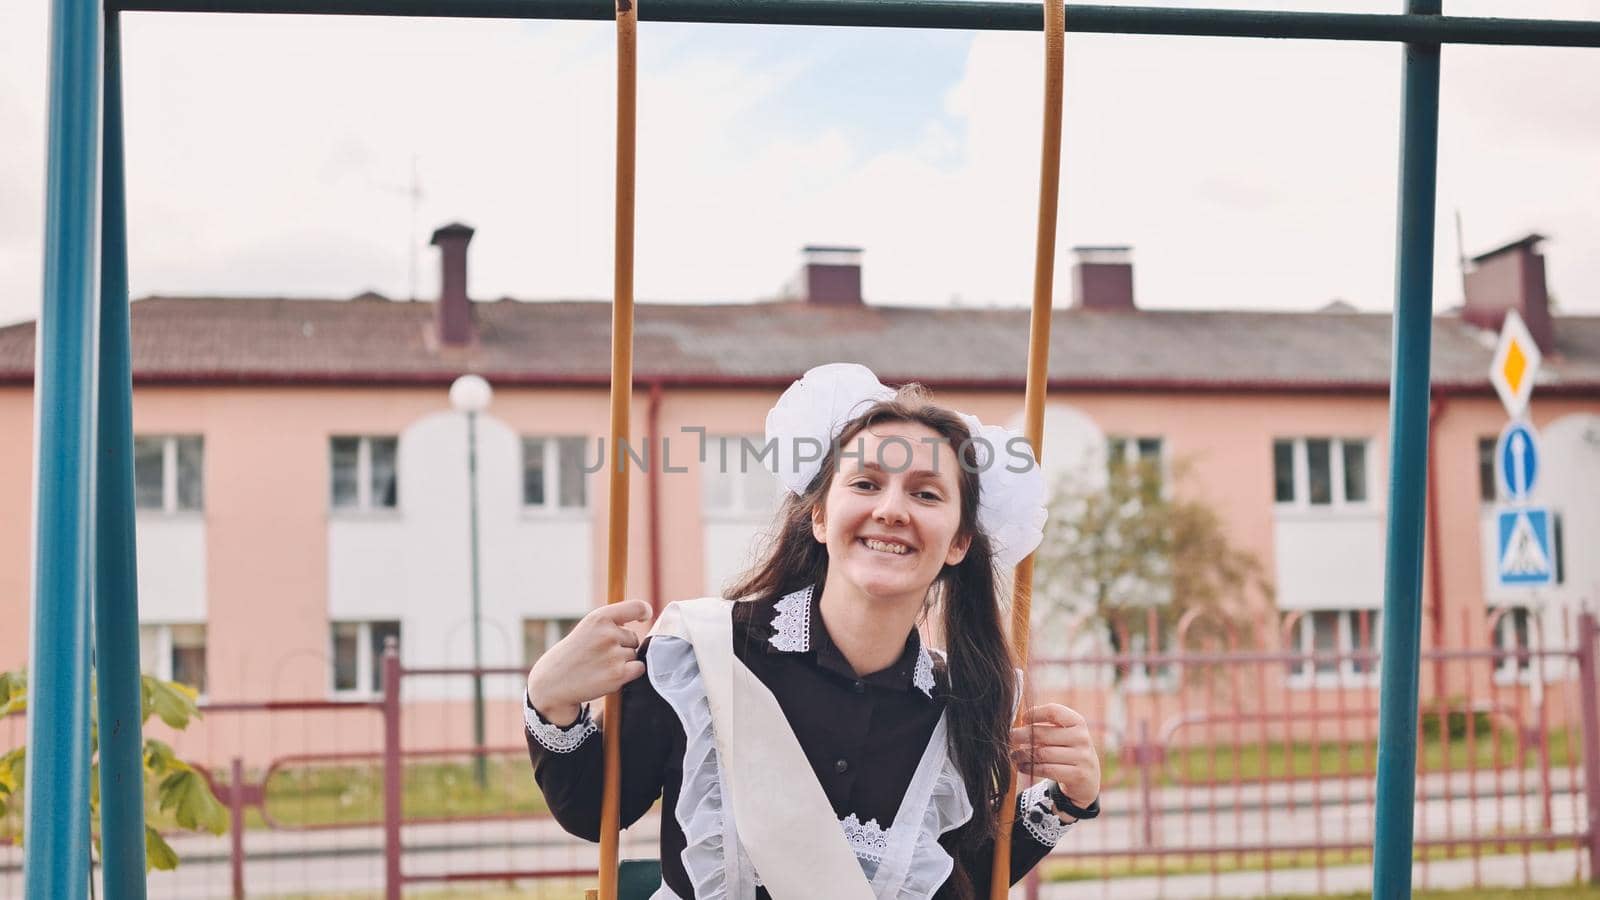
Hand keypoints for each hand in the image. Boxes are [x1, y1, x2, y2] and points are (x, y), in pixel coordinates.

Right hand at [526, 599, 651, 725]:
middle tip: (599, 656)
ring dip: (623, 661)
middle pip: (634, 638)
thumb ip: (612, 623)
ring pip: (634, 654)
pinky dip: (629, 673)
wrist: (552, 682)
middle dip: (622, 646)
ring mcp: (613, 654)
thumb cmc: (574, 654)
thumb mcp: (587, 629)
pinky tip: (610, 675)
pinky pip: (639, 668)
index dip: (645, 612)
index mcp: (599, 618)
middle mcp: (607, 634)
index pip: (636, 607)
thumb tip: (644, 616)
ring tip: (600, 666)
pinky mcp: (618, 674)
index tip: (645, 617)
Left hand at [1010, 704, 1099, 812]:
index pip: (1053, 711)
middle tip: (1009, 738)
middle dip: (1021, 736)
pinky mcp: (1078, 775)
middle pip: (1043, 734)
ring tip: (1013, 755)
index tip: (1022, 719)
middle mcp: (1082, 738)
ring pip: (1042, 754)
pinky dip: (1030, 768)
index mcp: (1077, 722)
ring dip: (1022, 754)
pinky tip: (1021, 767)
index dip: (1034, 713)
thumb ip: (1045, 727)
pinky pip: (1047, 769)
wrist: (1088, 780)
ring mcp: (1082, 757)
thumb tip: (1017, 724)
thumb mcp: (1063, 735)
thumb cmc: (1067, 751)